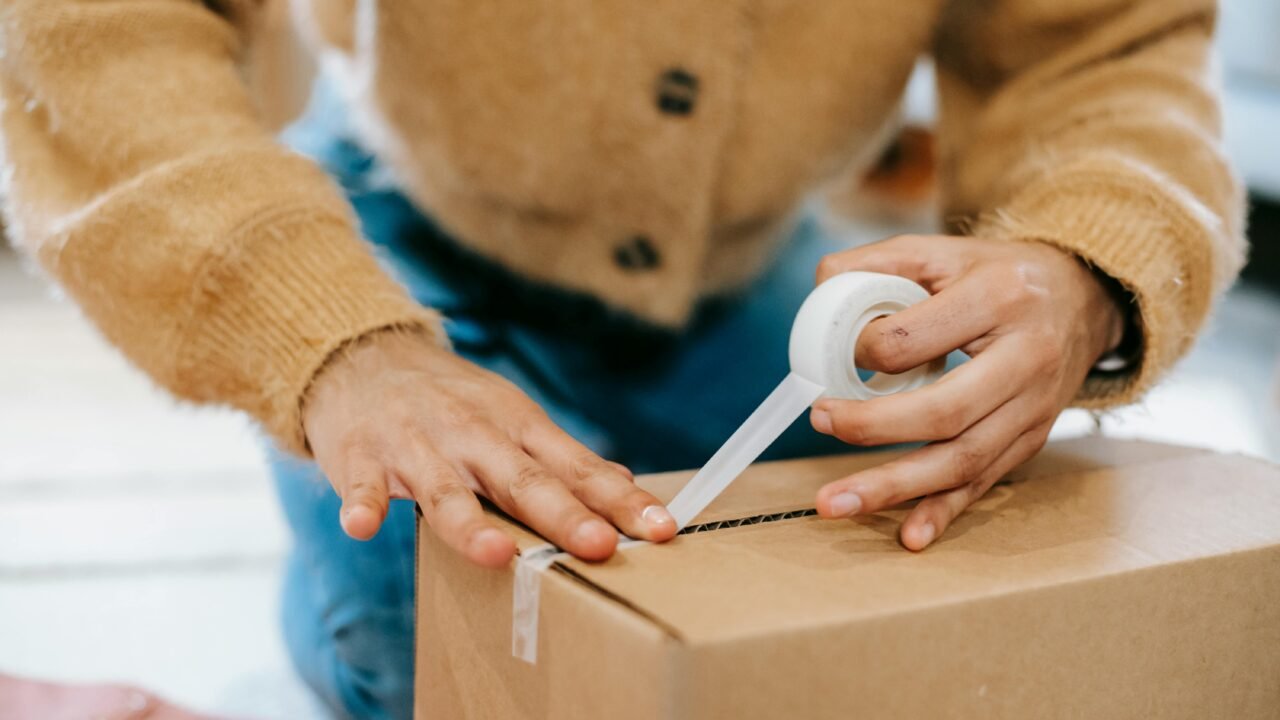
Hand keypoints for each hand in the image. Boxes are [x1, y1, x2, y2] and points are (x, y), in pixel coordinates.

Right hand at [301, 330, 676, 567]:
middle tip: (600, 545)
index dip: (619, 498)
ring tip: (498, 554)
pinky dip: (361, 504)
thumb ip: (559, 457)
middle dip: (562, 514)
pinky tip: (362, 528)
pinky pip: (361, 484)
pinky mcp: (360, 454)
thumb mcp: (511, 416)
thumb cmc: (451, 401)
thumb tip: (621, 482)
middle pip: (522, 479)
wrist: (364, 356)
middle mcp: (473, 434)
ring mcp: (415, 444)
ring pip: (445, 490)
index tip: (660, 529)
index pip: (577, 467)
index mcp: (516, 426)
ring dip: (470, 522)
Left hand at [809, 235, 1124, 549]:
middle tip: (820, 422)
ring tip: (835, 502)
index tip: (836, 355)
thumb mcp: (943, 252)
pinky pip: (983, 484)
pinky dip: (944, 512)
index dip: (865, 350)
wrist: (1082, 299)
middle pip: (944, 410)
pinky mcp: (1031, 441)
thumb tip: (820, 287)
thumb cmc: (997, 276)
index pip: (915, 339)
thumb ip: (877, 262)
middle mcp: (1025, 358)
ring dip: (894, 487)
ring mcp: (1033, 408)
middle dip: (872, 427)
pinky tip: (909, 535)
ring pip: (962, 459)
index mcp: (998, 299)